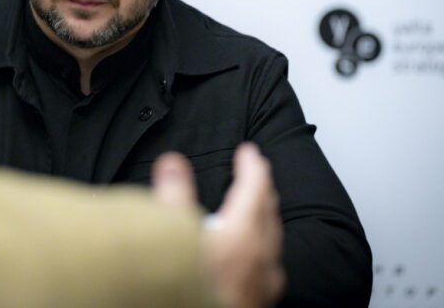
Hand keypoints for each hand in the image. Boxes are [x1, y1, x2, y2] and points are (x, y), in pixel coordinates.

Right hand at [151, 144, 283, 307]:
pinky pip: (268, 268)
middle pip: (269, 214)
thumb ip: (173, 196)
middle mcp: (261, 260)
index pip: (256, 188)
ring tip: (256, 212)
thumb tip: (173, 163)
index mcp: (244, 236)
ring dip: (265, 220)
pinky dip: (261, 249)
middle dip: (262, 190)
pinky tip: (252, 260)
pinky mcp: (259, 303)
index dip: (253, 166)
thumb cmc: (190, 289)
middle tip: (257, 174)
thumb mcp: (173, 235)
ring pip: (272, 243)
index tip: (250, 152)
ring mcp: (264, 286)